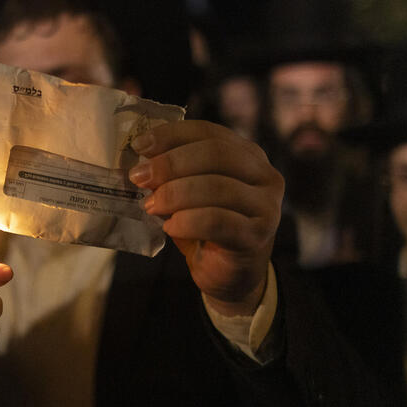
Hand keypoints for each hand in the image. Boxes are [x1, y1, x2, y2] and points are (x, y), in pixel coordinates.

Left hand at [128, 120, 283, 316]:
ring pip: (217, 187)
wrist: (228, 274)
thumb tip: (142, 159)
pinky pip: (217, 221)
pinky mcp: (257, 235)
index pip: (209, 132)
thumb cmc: (206, 228)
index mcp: (247, 155)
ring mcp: (266, 205)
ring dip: (175, 194)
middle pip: (217, 154)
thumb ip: (173, 173)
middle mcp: (264, 175)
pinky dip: (187, 221)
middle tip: (140, 177)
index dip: (172, 135)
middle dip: (171, 163)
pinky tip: (170, 227)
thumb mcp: (188, 192)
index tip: (140, 145)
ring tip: (152, 205)